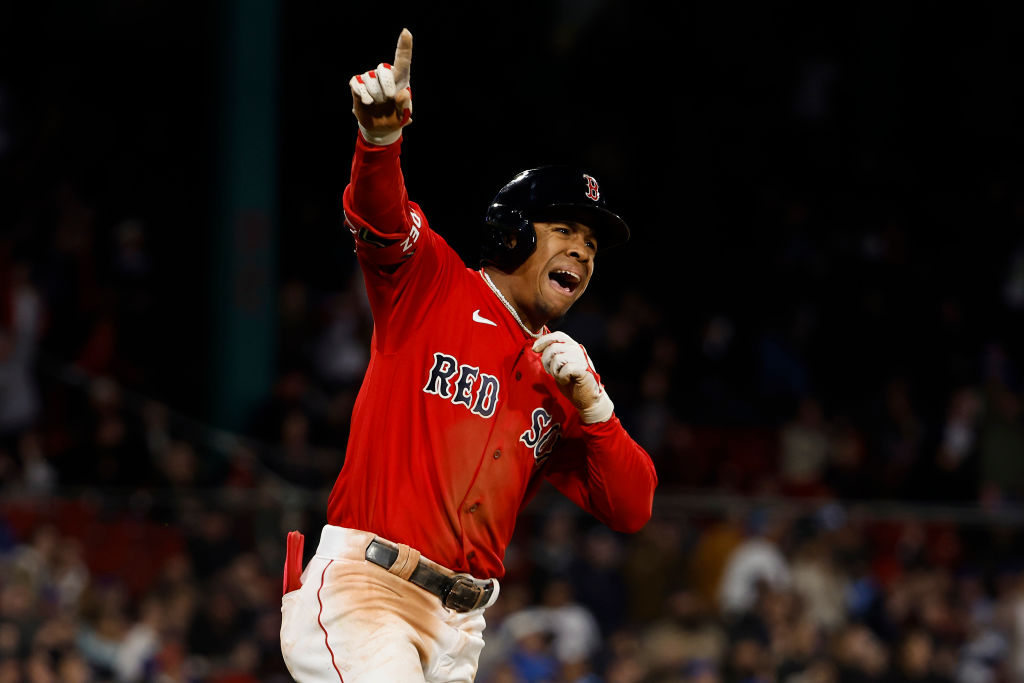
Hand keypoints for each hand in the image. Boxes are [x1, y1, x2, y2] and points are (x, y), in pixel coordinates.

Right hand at [349, 28, 412, 144]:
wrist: (378, 127)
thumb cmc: (394, 118)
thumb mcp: (403, 116)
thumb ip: (405, 106)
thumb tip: (403, 93)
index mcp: (400, 78)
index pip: (403, 60)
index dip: (404, 46)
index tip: (406, 32)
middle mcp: (385, 74)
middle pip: (384, 70)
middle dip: (386, 88)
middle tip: (388, 100)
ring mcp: (370, 76)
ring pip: (370, 80)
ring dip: (375, 97)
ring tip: (377, 103)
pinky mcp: (357, 82)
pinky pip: (357, 83)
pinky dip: (362, 94)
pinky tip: (367, 102)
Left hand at [533, 332, 614, 423]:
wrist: (587, 398)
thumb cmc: (572, 382)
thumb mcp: (560, 365)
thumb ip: (553, 355)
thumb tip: (537, 347)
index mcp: (572, 346)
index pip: (557, 335)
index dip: (544, 340)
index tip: (535, 349)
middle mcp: (577, 350)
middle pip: (553, 347)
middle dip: (545, 360)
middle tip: (550, 371)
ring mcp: (581, 359)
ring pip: (557, 358)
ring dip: (554, 370)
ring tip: (559, 376)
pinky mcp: (583, 369)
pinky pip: (565, 369)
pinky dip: (561, 377)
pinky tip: (566, 380)